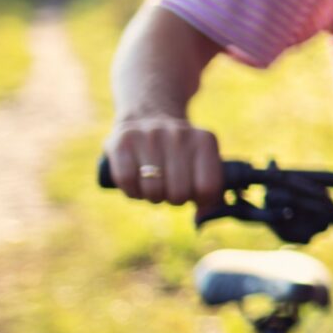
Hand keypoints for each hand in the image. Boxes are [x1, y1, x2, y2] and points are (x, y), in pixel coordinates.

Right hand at [104, 113, 223, 208]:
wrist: (147, 114)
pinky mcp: (122, 140)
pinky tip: (136, 184)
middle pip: (180, 193)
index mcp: (205, 140)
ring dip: (152, 197)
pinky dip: (131, 191)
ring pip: (153, 190)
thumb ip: (210, 192)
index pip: (208, 188)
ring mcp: (149, 135)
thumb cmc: (179, 152)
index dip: (200, 201)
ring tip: (153, 184)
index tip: (194, 195)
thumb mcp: (202, 161)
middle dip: (175, 199)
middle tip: (170, 188)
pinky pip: (127, 181)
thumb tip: (203, 219)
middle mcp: (179, 134)